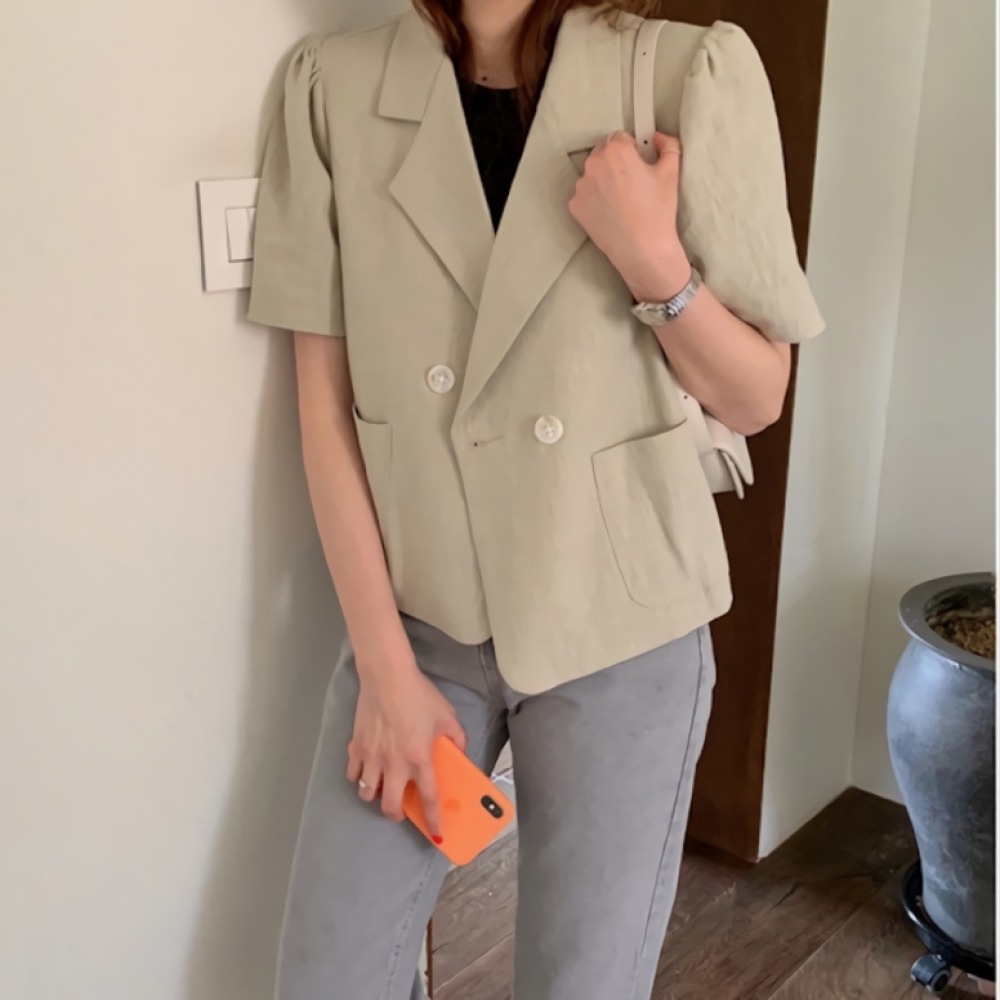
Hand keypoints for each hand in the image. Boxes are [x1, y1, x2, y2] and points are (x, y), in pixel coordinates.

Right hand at [347, 643, 467, 838]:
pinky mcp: (356, 746)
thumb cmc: (419, 695)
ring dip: (375, 795)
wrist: (387, 677)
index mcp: (419, 758)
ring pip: (367, 793)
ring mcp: (372, 757)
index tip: (437, 833)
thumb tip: (458, 752)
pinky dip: (359, 776)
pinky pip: (353, 773)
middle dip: (396, 814)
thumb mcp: (447, 716)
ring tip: (382, 786)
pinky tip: (366, 768)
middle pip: (390, 806)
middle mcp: (394, 764)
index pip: (428, 797)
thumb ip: (456, 738)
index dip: (433, 819)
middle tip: (400, 807)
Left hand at [569, 131, 690, 301]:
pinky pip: (585, 195)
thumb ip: (669, 146)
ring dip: (603, 180)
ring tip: (621, 200)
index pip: (621, 137)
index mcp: (616, 151)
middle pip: (603, 154)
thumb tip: (659, 138)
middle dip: (615, 163)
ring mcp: (581, 187)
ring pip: (593, 174)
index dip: (632, 150)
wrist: (642, 250)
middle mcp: (593, 165)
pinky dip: (594, 199)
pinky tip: (610, 211)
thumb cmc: (657, 212)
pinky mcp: (575, 206)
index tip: (639, 164)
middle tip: (631, 183)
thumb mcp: (672, 173)